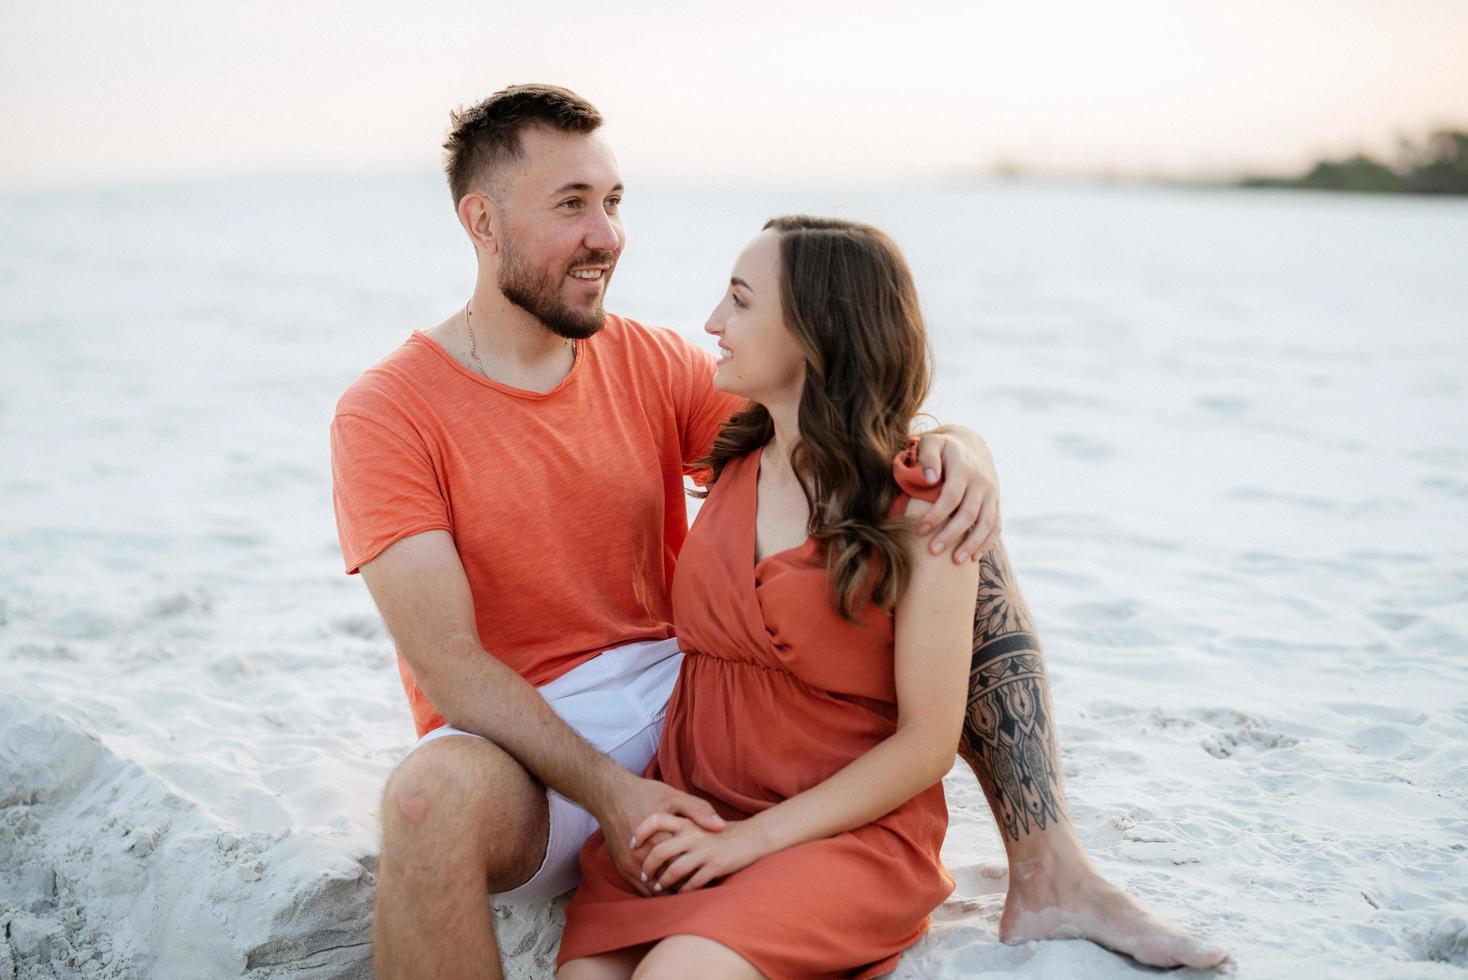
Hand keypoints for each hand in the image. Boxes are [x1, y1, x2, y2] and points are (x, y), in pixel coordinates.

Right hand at [591, 769, 725, 896]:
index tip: (712, 874)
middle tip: (703, 886)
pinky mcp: (622, 866)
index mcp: (660, 837)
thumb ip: (698, 811)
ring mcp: (630, 863)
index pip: (683, 866)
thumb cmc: (645, 794)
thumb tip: (720, 826)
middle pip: (670, 881)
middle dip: (686, 886)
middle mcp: (643, 854)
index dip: (699, 874)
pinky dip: (654, 893)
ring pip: (654, 889)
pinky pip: (640, 888)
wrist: (611, 795)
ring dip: (670, 892)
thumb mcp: (674, 796)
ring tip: (687, 891)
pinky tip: (667, 890)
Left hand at [633, 814, 766, 893]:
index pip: (656, 820)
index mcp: (688, 822)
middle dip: (648, 867)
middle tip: (645, 875)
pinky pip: (692, 882)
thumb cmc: (723, 832)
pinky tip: (680, 893)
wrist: (753, 836)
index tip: (632, 846)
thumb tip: (656, 840)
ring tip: (658, 887)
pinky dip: (683, 891)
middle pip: (660, 851)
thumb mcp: (701, 822)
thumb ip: (680, 829)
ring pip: (674, 870)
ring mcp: (705, 850)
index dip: (640, 832)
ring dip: (662, 882)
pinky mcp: (716, 865)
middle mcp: (694, 834)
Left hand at [914, 428, 1000, 562]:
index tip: (920, 529)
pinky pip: (996, 526)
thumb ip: (927, 457)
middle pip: (969, 512)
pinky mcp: (996, 503)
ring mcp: (991, 493)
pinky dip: (987, 543)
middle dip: (951, 534)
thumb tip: (930, 479)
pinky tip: (973, 557)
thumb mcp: (932, 443)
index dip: (936, 514)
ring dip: (972, 543)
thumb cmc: (942, 449)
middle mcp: (981, 481)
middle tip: (933, 551)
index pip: (951, 495)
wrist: (970, 445)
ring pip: (986, 522)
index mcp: (963, 467)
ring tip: (956, 561)